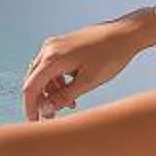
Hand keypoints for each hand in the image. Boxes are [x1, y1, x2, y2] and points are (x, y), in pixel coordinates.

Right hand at [22, 13, 151, 120]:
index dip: (30, 106)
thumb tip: (46, 108)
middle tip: (52, 117)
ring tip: (69, 105)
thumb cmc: (110, 55)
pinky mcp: (62, 45)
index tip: (34, 122)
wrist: (124, 34)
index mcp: (52, 58)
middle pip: (34, 80)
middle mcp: (49, 49)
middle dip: (41, 100)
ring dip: (51, 91)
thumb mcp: (88, 81)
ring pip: (43, 73)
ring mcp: (55, 45)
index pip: (31, 87)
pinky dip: (57, 80)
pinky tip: (71, 89)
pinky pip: (51, 66)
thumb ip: (64, 96)